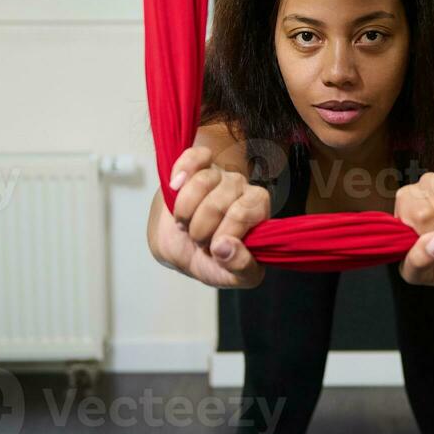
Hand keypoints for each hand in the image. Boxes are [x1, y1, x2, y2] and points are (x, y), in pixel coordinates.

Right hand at [150, 145, 269, 288]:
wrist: (180, 249)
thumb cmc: (211, 262)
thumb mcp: (230, 277)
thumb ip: (240, 268)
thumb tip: (226, 247)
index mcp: (258, 215)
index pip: (246, 213)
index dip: (225, 233)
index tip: (214, 249)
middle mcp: (244, 191)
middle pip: (220, 200)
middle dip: (200, 228)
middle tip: (197, 239)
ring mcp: (221, 175)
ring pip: (203, 181)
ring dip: (184, 210)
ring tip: (185, 223)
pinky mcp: (200, 165)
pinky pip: (195, 156)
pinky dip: (183, 170)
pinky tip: (175, 186)